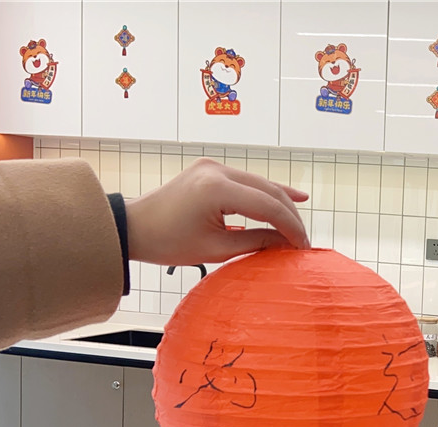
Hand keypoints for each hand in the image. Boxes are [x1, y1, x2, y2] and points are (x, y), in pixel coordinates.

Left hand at [125, 157, 309, 265]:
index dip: (291, 227)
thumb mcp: (215, 249)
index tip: (302, 247)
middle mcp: (217, 170)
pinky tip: (295, 196)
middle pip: (269, 190)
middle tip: (303, 241)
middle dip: (290, 216)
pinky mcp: (211, 170)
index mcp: (216, 188)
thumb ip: (257, 242)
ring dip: (282, 205)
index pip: (268, 206)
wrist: (134, 227)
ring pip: (261, 183)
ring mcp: (214, 166)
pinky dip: (267, 193)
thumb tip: (287, 244)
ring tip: (298, 227)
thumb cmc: (168, 242)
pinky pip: (248, 181)